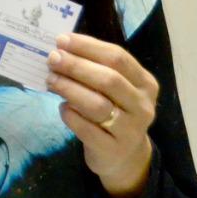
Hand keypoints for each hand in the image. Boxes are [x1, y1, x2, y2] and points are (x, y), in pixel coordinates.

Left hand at [47, 32, 158, 197]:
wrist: (124, 157)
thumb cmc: (114, 112)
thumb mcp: (115, 90)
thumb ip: (96, 69)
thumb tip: (62, 48)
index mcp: (145, 83)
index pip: (118, 58)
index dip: (88, 47)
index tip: (62, 40)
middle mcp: (142, 105)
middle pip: (108, 79)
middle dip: (76, 66)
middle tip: (52, 59)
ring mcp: (130, 130)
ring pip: (97, 104)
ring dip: (69, 89)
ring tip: (51, 80)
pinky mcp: (113, 149)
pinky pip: (87, 129)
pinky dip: (70, 115)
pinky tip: (62, 108)